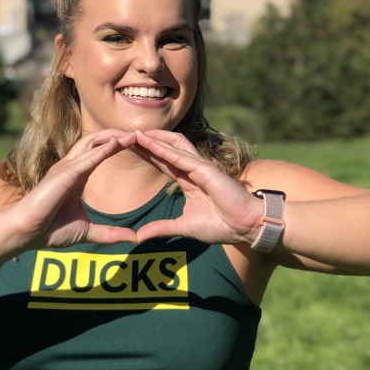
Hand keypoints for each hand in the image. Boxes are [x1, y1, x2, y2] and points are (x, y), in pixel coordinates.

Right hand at [12, 131, 138, 248]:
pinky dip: (104, 149)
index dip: (117, 145)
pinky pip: (87, 158)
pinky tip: (118, 143)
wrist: (26, 233)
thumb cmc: (50, 230)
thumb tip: (133, 238)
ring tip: (133, 134)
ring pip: (92, 143)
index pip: (99, 152)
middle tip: (141, 134)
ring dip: (114, 137)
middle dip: (118, 135)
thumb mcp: (87, 231)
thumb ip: (110, 234)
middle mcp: (71, 167)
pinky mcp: (65, 174)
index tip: (139, 143)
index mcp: (77, 176)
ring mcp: (66, 168)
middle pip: (96, 141)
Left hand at [133, 130, 262, 245]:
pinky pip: (180, 156)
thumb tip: (139, 236)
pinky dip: (162, 148)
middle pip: (165, 149)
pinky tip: (147, 142)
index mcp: (189, 180)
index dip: (146, 153)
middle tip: (124, 136)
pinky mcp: (206, 170)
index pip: (163, 161)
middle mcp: (193, 169)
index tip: (127, 147)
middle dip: (146, 142)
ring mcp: (200, 168)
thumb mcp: (183, 227)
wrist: (245, 227)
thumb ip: (161, 228)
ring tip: (133, 133)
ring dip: (152, 139)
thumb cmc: (221, 226)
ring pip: (172, 146)